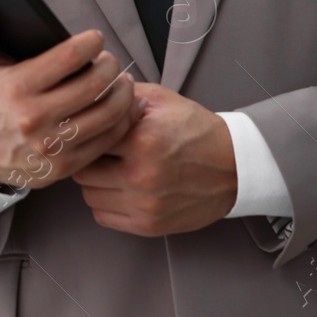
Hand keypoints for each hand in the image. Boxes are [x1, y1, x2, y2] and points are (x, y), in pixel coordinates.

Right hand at [0, 5, 139, 191]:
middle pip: (95, 83)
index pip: (69, 57)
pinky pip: (109, 139)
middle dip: (111, 66)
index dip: (91, 43)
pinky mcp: (67, 164)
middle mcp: (35, 116)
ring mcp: (53, 144)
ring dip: (124, 93)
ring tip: (123, 82)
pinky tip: (125, 107)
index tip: (95, 39)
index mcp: (18, 88)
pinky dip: (124, 120)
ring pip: (108, 112)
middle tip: (111, 61)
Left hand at [72, 83, 236, 236]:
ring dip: (96, 182)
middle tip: (103, 152)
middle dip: (89, 158)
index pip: (90, 137)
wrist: (234, 167)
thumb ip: (126, 95)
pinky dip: (106, 203)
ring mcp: (144, 204)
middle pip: (82, 170)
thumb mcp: (165, 100)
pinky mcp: (148, 225)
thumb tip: (95, 91)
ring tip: (114, 170)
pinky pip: (102, 216)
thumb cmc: (198, 132)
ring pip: (89, 195)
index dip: (90, 132)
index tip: (95, 131)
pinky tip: (121, 189)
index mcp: (143, 139)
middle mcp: (141, 175)